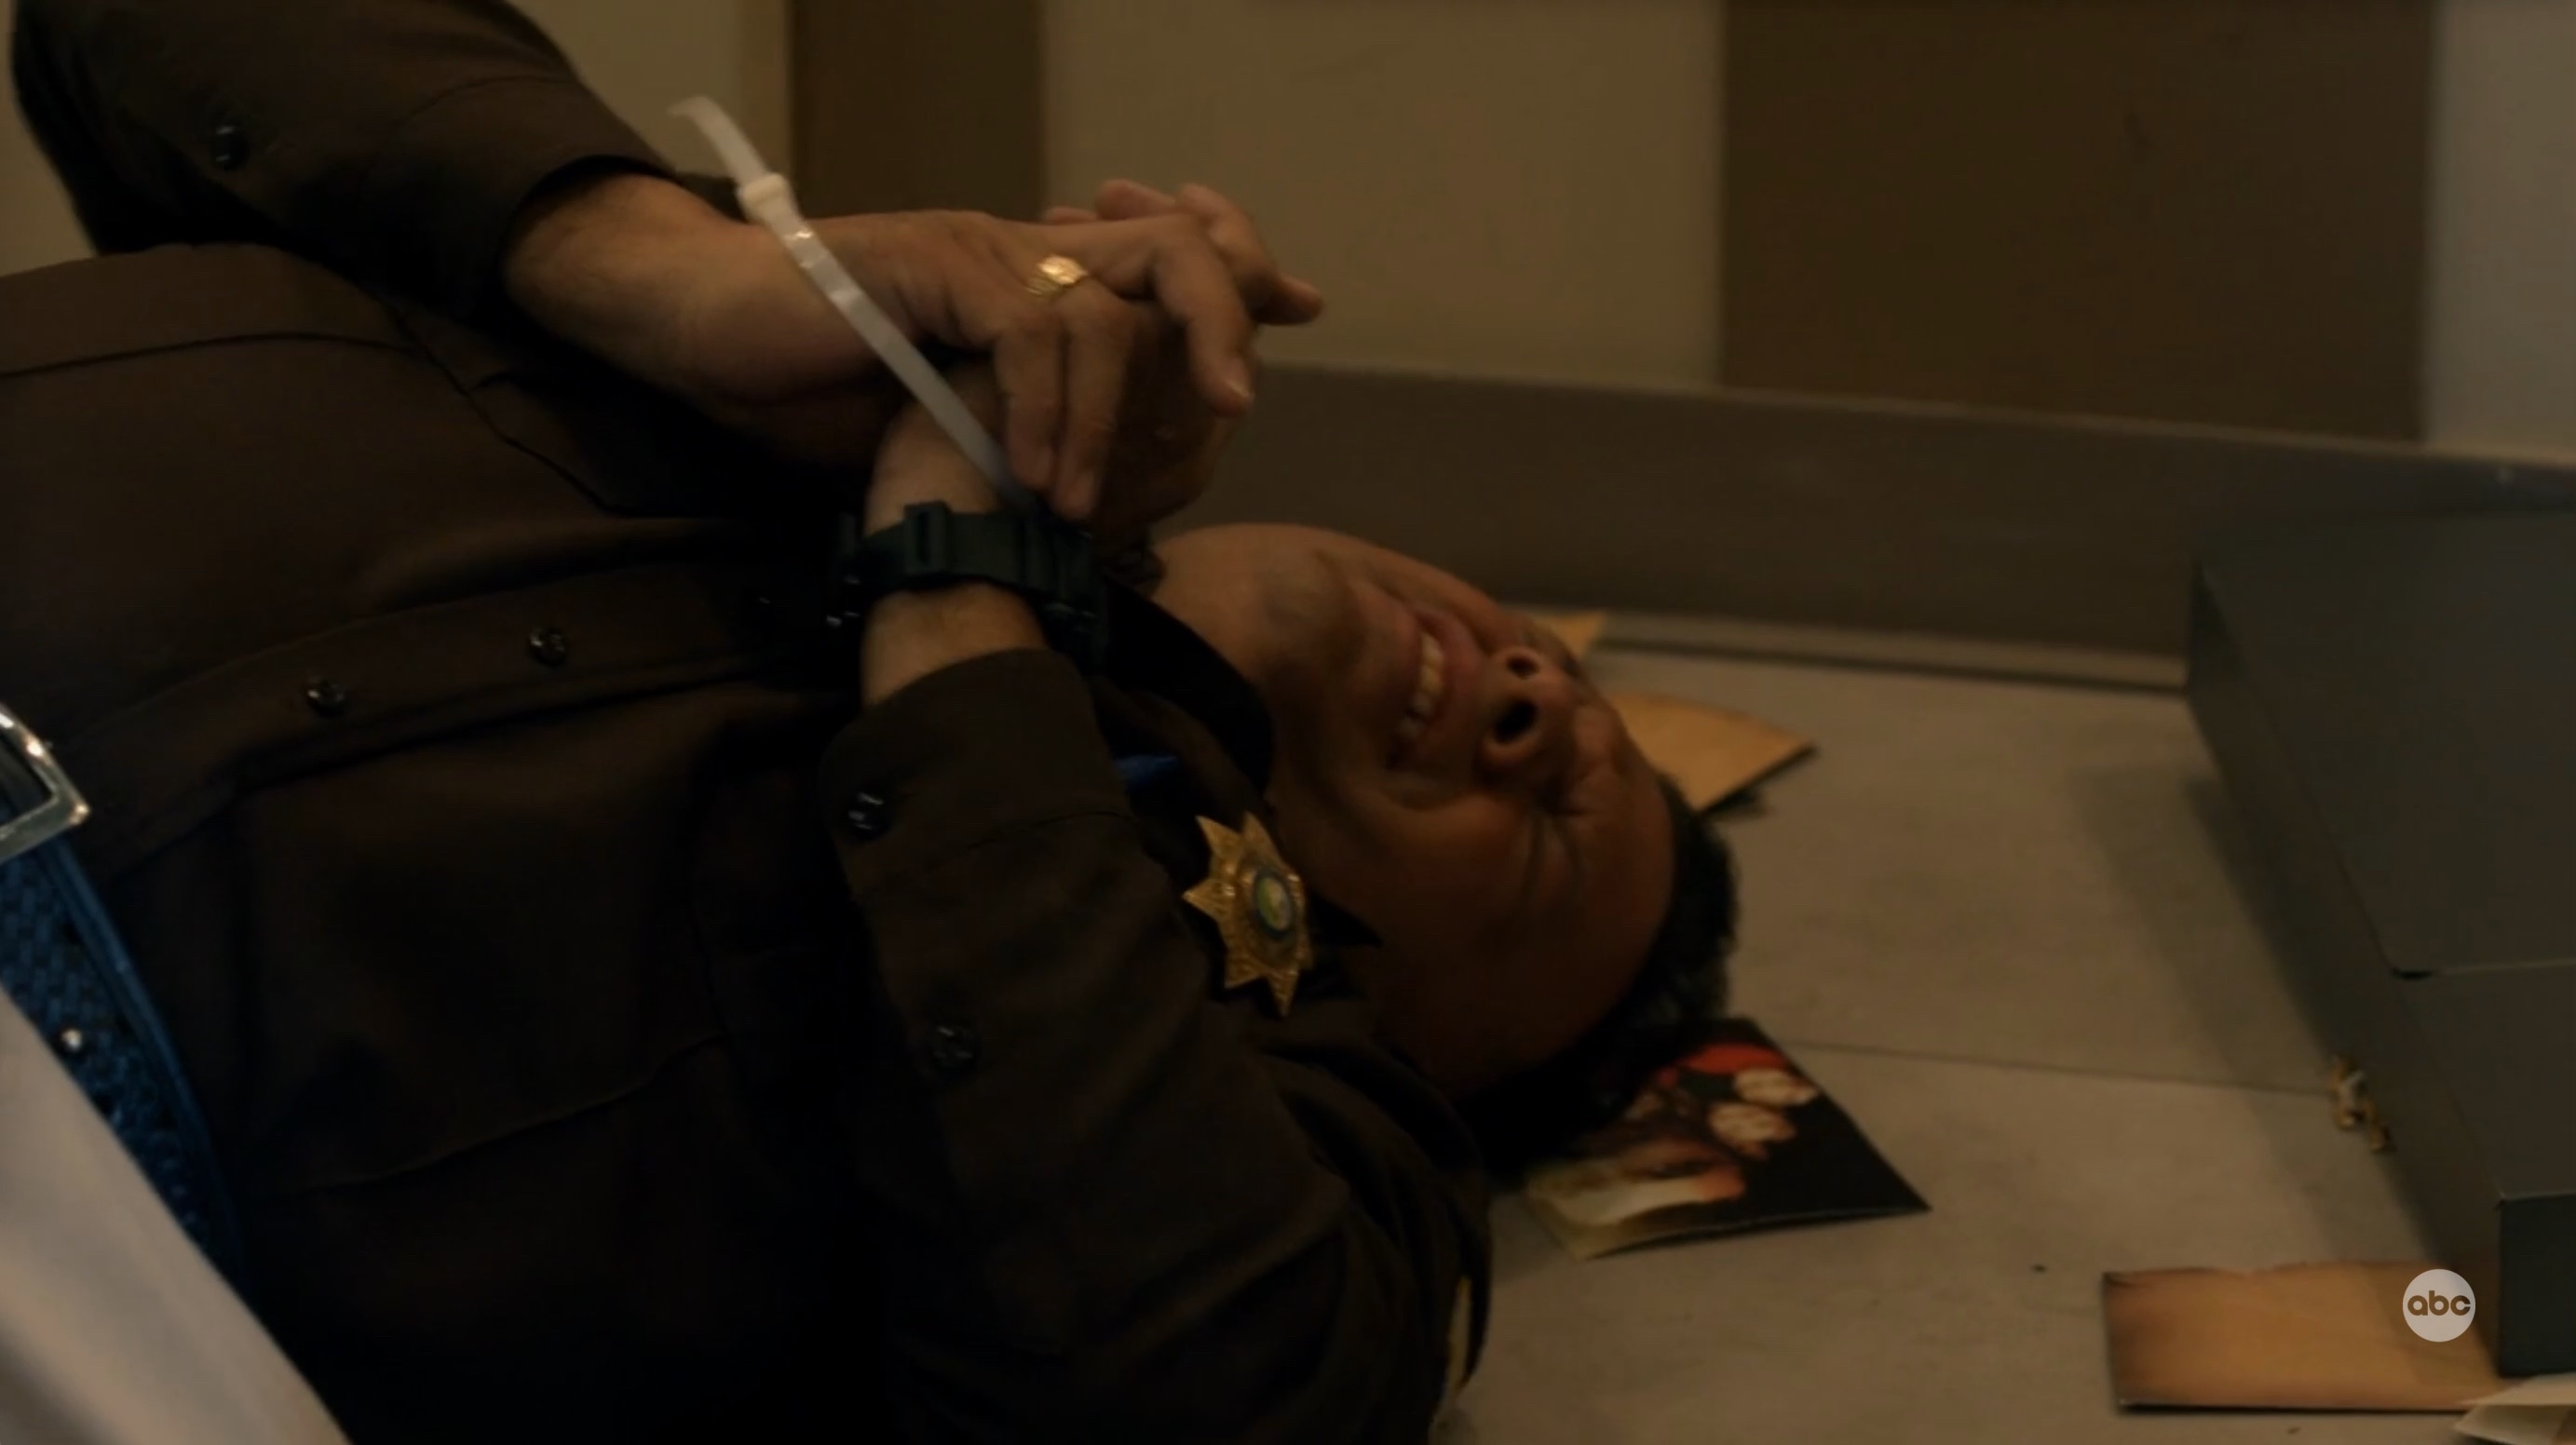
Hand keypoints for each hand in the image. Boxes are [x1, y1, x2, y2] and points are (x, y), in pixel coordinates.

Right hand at [503, 171, 1320, 522]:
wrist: (708, 336)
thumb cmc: (819, 386)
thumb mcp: (954, 424)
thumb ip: (1042, 432)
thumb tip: (1114, 491)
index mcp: (1038, 277)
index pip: (1171, 255)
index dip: (1239, 276)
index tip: (1297, 306)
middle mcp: (1023, 250)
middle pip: (1172, 254)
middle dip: (1220, 320)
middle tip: (1231, 407)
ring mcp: (982, 252)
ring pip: (1105, 306)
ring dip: (1104, 418)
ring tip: (1075, 504)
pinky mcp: (937, 268)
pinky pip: (1032, 331)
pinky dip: (1044, 409)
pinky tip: (1030, 474)